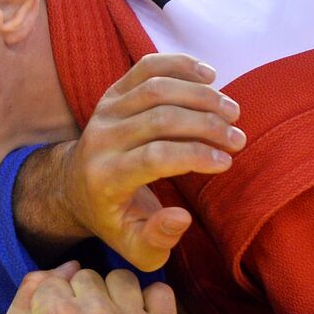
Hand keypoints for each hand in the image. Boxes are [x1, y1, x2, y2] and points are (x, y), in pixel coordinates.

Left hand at [57, 53, 244, 270]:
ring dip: (201, 95)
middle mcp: (100, 140)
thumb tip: (182, 216)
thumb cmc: (114, 221)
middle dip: (207, 125)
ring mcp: (105, 111)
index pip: (155, 157)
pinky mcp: (112, 92)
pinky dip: (180, 65)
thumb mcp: (134, 248)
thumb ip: (158, 239)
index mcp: (106, 178)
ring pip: (157, 88)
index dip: (196, 155)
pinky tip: (210, 76)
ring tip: (232, 111)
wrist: (75, 189)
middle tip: (238, 138)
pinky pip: (146, 67)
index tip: (227, 162)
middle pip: (160, 118)